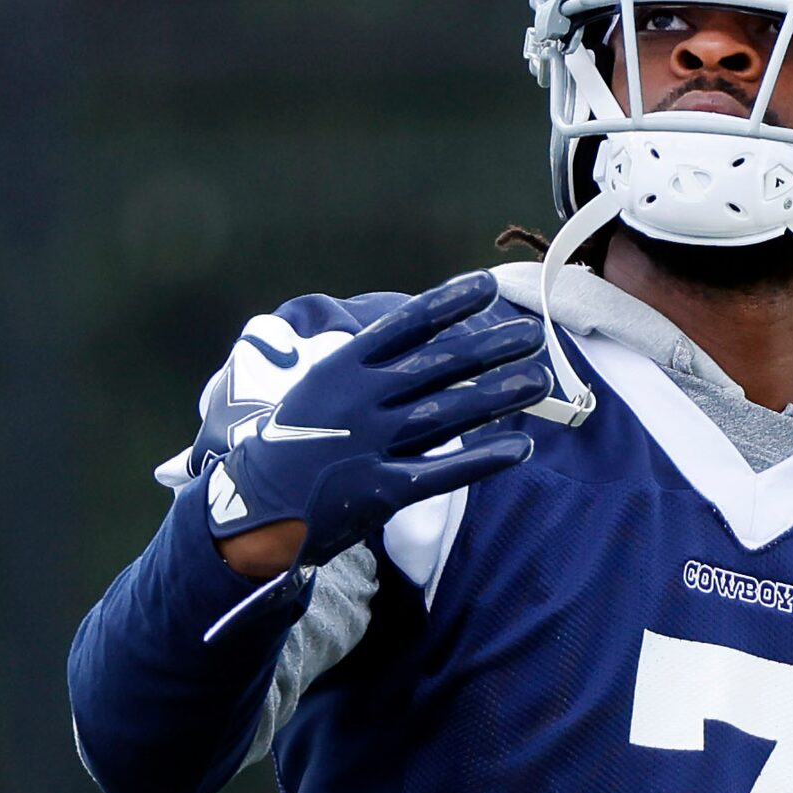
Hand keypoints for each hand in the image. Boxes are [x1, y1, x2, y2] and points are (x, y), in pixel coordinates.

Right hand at [205, 272, 547, 567]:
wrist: (252, 506)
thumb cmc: (299, 439)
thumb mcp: (323, 386)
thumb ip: (373, 366)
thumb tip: (432, 338)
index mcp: (343, 367)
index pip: (406, 326)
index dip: (449, 303)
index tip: (488, 286)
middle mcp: (359, 400)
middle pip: (437, 366)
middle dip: (490, 346)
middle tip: (533, 333)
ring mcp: (370, 445)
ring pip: (448, 413)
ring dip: (499, 395)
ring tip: (540, 379)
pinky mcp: (380, 490)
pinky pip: (441, 472)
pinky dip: (483, 460)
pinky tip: (521, 449)